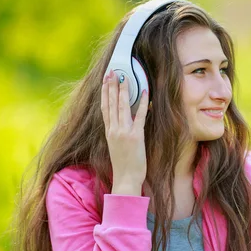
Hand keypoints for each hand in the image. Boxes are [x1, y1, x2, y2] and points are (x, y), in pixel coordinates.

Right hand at [101, 70, 148, 195]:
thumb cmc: (123, 165)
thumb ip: (117, 133)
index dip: (104, 92)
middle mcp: (114, 130)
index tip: (105, 80)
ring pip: (122, 107)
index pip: (104, 108)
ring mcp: (124, 132)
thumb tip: (121, 121)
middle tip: (113, 71)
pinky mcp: (136, 136)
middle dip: (112, 86)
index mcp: (108, 132)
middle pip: (111, 103)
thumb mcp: (116, 146)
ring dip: (123, 91)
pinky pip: (139, 116)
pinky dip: (142, 103)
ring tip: (125, 77)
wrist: (126, 179)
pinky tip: (145, 92)